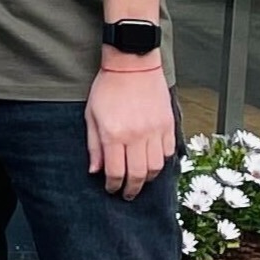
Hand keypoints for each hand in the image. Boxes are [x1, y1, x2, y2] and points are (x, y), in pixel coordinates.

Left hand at [87, 64, 176, 199]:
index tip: (111, 189)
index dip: (113, 185)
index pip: (115, 171)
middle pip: (138, 175)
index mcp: (114, 134)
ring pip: (156, 167)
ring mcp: (155, 131)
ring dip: (147, 178)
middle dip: (132, 189)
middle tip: (127, 194)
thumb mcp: (91, 115)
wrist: (132, 66)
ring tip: (140, 180)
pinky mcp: (168, 125)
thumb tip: (95, 170)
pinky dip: (161, 162)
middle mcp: (136, 135)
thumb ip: (94, 145)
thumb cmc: (108, 87)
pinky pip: (168, 152)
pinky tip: (152, 162)